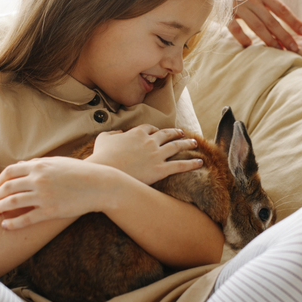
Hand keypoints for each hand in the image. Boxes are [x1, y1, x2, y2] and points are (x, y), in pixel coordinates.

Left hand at [0, 156, 122, 229]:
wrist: (99, 185)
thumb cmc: (80, 172)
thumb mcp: (58, 162)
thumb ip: (38, 163)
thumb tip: (22, 165)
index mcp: (39, 166)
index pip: (10, 172)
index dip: (0, 180)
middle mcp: (38, 180)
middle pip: (7, 187)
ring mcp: (43, 196)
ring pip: (12, 202)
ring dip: (0, 208)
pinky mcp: (50, 211)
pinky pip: (25, 219)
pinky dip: (12, 223)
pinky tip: (5, 225)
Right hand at [88, 125, 203, 184]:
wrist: (106, 173)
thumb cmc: (102, 157)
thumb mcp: (103, 139)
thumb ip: (112, 134)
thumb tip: (118, 134)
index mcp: (136, 133)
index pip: (149, 128)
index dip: (155, 130)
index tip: (158, 132)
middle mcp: (149, 141)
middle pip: (167, 134)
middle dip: (175, 133)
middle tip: (182, 133)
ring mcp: (156, 155)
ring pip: (176, 147)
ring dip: (187, 144)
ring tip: (194, 143)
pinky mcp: (160, 170)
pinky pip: (180, 165)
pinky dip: (191, 163)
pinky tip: (200, 162)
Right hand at [218, 0, 301, 50]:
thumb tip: (277, 12)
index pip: (281, 8)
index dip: (293, 21)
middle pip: (271, 21)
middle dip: (284, 35)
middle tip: (295, 48)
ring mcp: (238, 5)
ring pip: (257, 26)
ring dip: (269, 40)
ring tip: (278, 51)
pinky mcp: (224, 10)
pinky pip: (234, 27)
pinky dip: (242, 37)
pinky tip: (249, 46)